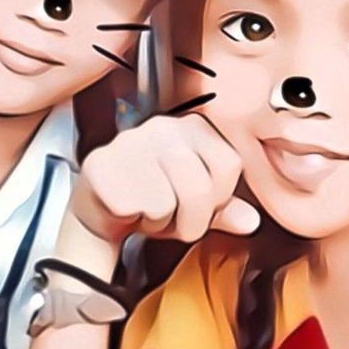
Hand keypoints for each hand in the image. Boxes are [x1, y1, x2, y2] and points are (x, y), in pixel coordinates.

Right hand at [71, 113, 259, 243]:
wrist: (97, 207)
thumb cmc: (148, 198)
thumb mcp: (192, 203)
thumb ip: (223, 208)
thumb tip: (250, 220)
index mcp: (192, 126)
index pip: (230, 164)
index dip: (219, 196)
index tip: (198, 201)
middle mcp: (163, 126)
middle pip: (202, 187)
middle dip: (191, 219)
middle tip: (169, 214)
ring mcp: (131, 143)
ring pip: (172, 200)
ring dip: (163, 222)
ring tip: (147, 209)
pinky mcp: (105, 166)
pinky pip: (142, 208)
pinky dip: (138, 221)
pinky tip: (127, 209)